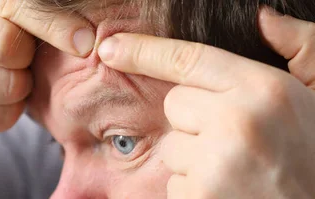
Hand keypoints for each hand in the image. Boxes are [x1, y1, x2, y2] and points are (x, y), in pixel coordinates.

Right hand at [0, 0, 94, 141]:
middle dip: (27, 55)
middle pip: (5, 45)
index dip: (51, 23)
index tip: (83, 40)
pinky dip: (9, 110)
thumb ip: (26, 9)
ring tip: (7, 75)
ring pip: (5, 86)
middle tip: (21, 56)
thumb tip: (82, 33)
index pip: (9, 3)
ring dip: (20, 85)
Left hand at [97, 7, 314, 198]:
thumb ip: (299, 48)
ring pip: (172, 147)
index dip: (143, 51)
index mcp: (266, 90)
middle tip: (238, 140)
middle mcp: (237, 123)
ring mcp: (215, 165)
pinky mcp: (200, 198)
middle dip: (195, 119)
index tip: (110, 48)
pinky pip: (174, 184)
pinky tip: (231, 192)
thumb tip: (262, 17)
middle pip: (175, 104)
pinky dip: (195, 189)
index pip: (188, 59)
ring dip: (196, 159)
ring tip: (240, 171)